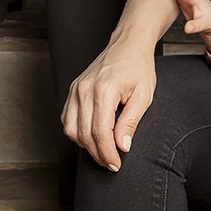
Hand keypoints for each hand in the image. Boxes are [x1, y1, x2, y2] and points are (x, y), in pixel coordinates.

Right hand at [62, 42, 155, 172]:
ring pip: (71, 129)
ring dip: (86, 146)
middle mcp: (84, 89)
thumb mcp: (144, 96)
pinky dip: (76, 133)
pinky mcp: (73, 90)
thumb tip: (122, 146)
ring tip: (103, 152)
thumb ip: (130, 122)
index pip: (100, 132)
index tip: (116, 164)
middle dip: (98, 154)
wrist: (128, 45)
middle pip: (84, 134)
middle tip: (112, 164)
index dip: (107, 153)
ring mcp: (76, 89)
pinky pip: (67, 119)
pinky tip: (91, 137)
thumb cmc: (138, 68)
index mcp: (104, 90)